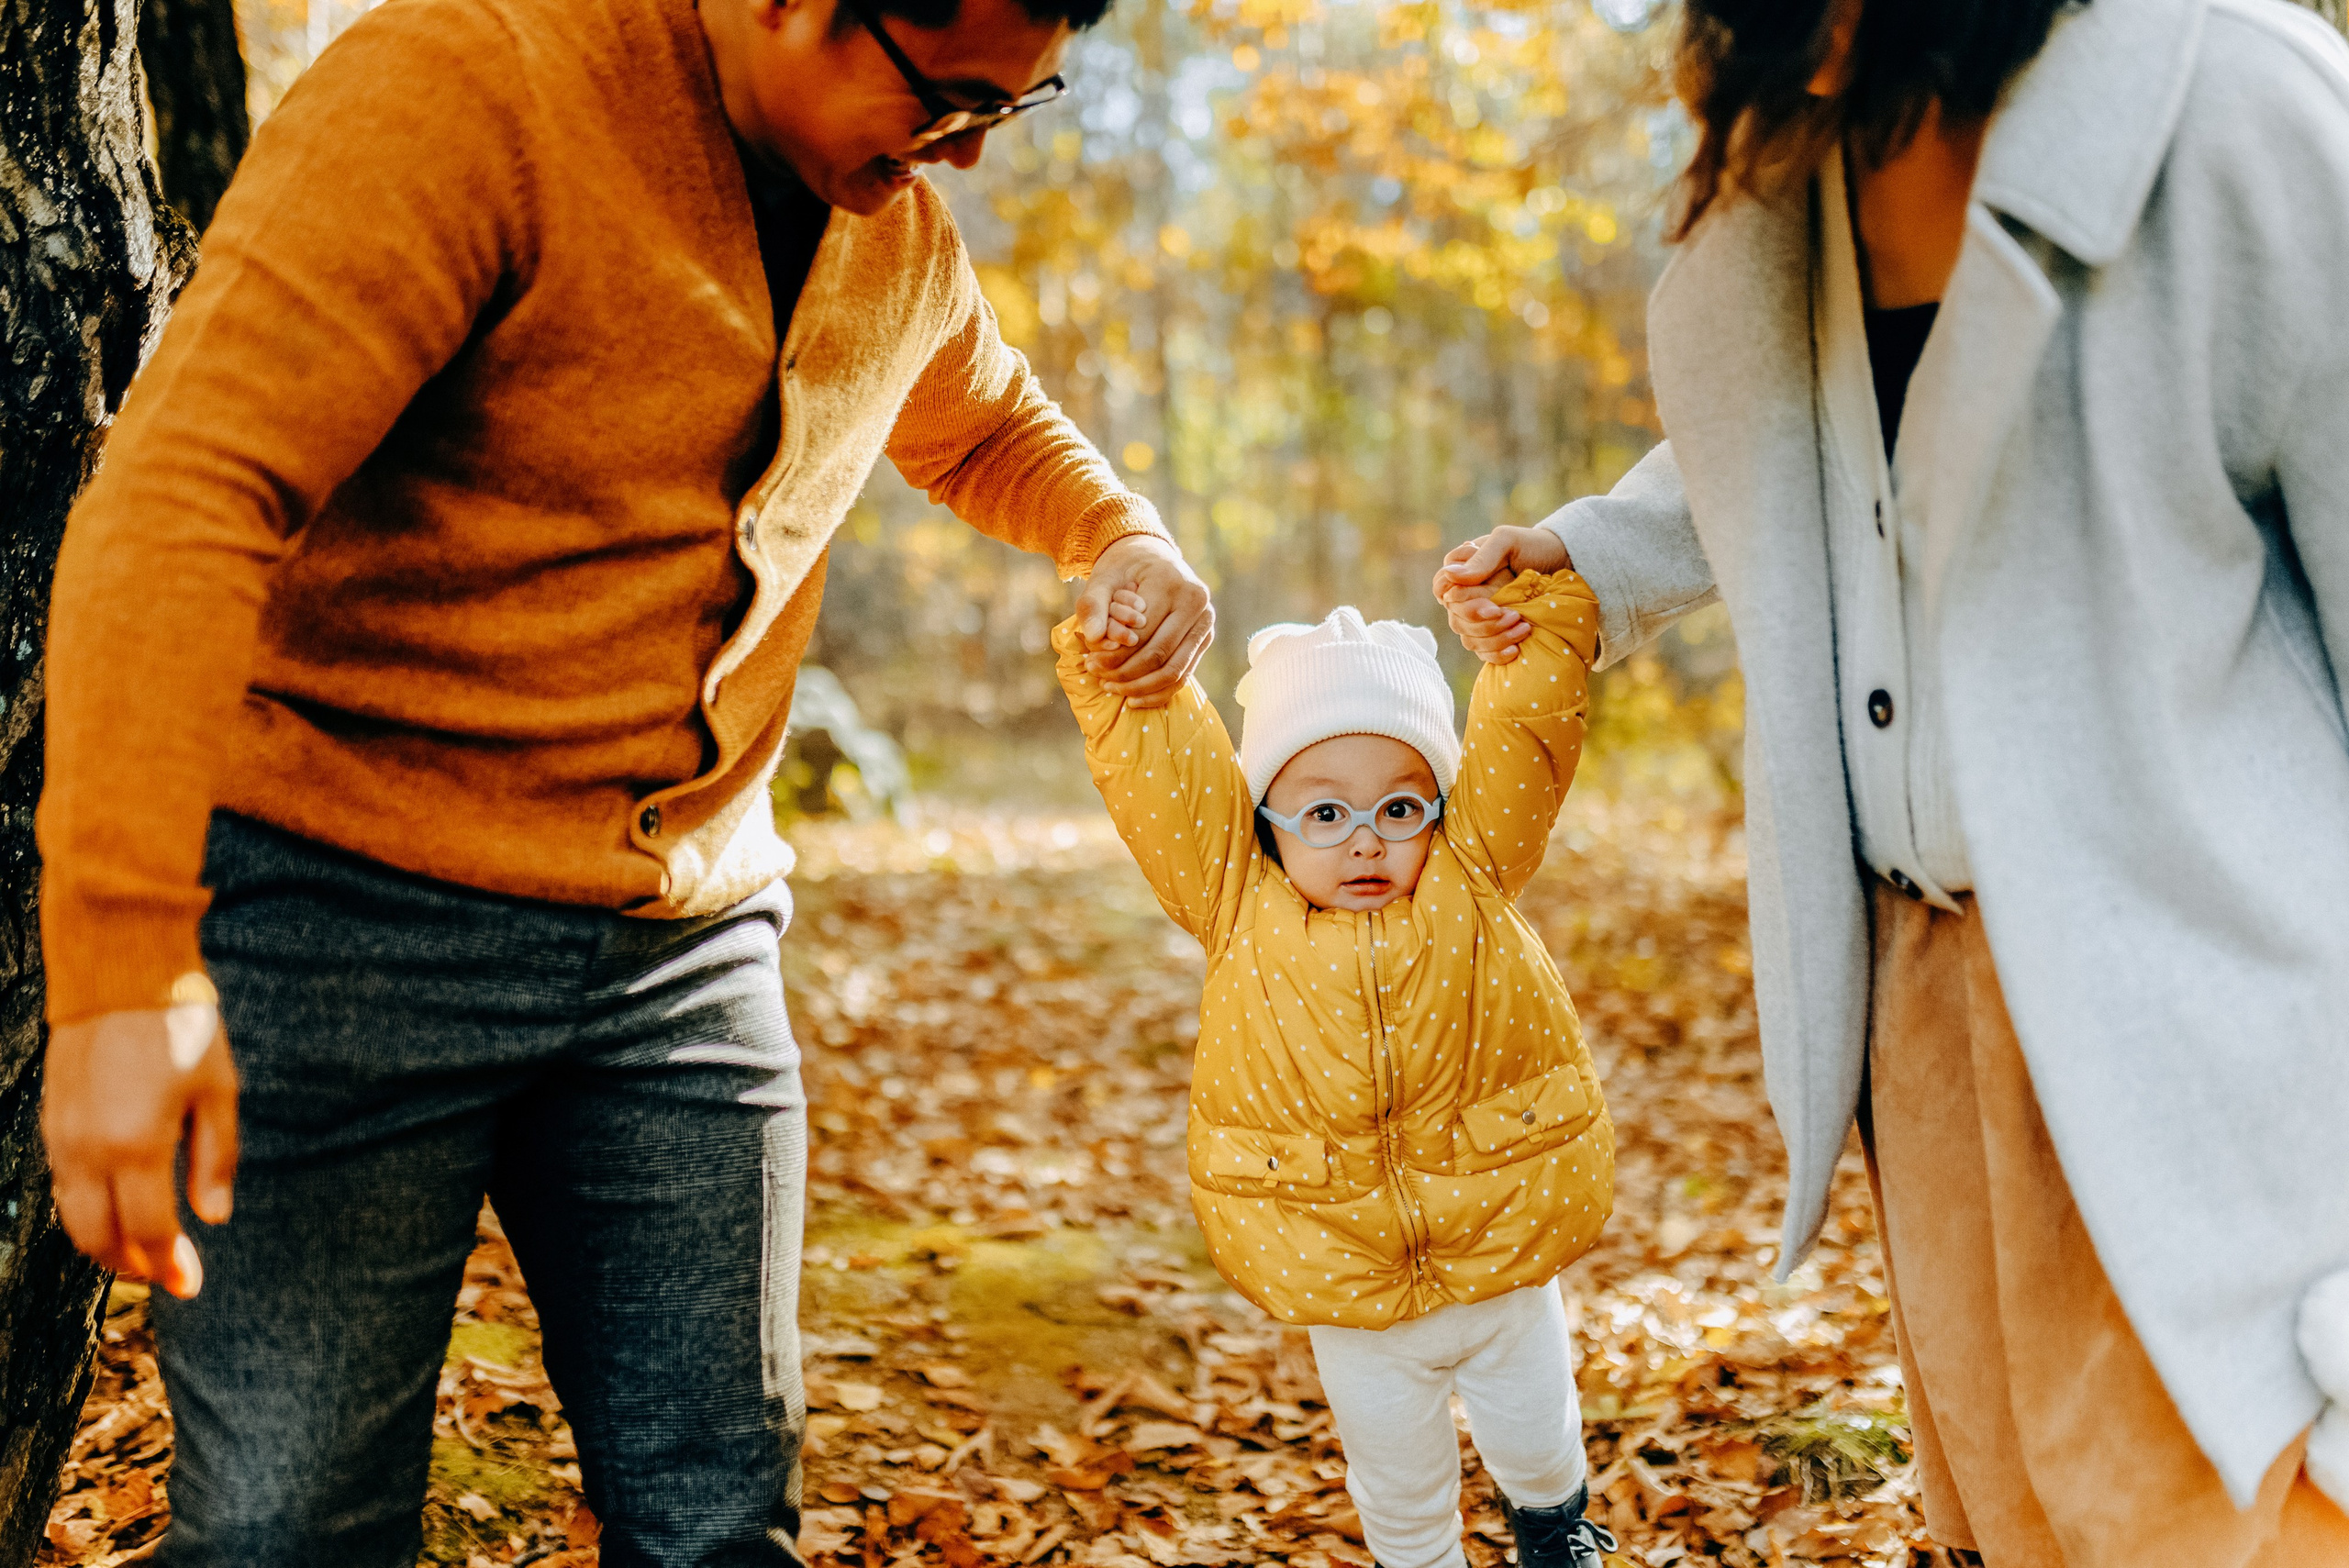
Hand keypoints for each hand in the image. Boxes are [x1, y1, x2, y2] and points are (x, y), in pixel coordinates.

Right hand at [42, 1001, 238, 1296]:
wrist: (117, 975)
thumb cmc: (179, 1028)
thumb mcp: (217, 1090)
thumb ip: (215, 1158)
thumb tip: (212, 1218)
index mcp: (137, 1145)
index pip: (150, 1229)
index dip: (171, 1265)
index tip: (191, 1285)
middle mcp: (89, 1151)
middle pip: (99, 1237)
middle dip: (133, 1264)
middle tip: (166, 1272)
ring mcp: (62, 1138)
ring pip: (72, 1217)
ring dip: (105, 1243)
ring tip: (143, 1248)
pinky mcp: (50, 1123)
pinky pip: (61, 1186)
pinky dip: (85, 1211)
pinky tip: (115, 1209)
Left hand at [1074, 534, 1214, 708]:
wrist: (1152, 557)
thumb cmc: (1125, 568)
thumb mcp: (1103, 577)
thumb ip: (1093, 603)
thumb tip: (1092, 636)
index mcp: (1174, 584)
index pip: (1141, 634)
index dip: (1114, 655)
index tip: (1090, 663)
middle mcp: (1198, 604)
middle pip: (1159, 654)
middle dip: (1125, 673)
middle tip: (1099, 679)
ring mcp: (1206, 623)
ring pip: (1174, 671)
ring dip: (1140, 687)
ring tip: (1112, 688)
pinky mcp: (1205, 640)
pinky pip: (1184, 676)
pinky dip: (1158, 692)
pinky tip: (1133, 699)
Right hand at [1431, 525, 1571, 664]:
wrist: (1563, 562)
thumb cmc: (1532, 546)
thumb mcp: (1507, 541)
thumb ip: (1481, 557)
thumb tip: (1451, 575)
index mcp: (1462, 572)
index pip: (1441, 589)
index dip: (1458, 601)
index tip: (1490, 604)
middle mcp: (1465, 596)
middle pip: (1457, 620)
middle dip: (1484, 622)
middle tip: (1514, 615)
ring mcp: (1479, 618)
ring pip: (1470, 639)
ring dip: (1496, 638)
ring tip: (1524, 627)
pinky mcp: (1494, 635)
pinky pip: (1484, 653)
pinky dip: (1497, 654)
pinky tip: (1515, 649)